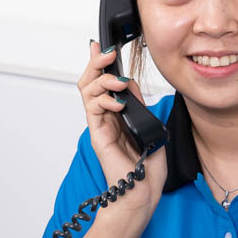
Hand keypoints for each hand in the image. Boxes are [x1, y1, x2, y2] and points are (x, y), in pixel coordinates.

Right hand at [77, 42, 166, 221]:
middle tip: (106, 53)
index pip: (102, 82)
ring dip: (103, 81)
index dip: (99, 63)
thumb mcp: (149, 125)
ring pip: (88, 92)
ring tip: (119, 82)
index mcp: (115, 113)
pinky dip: (104, 101)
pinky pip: (93, 110)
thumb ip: (138, 104)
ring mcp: (99, 126)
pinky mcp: (98, 136)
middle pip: (89, 82)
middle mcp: (104, 117)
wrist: (142, 191)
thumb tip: (131, 83)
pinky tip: (119, 102)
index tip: (101, 46)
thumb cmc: (147, 166)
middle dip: (96, 64)